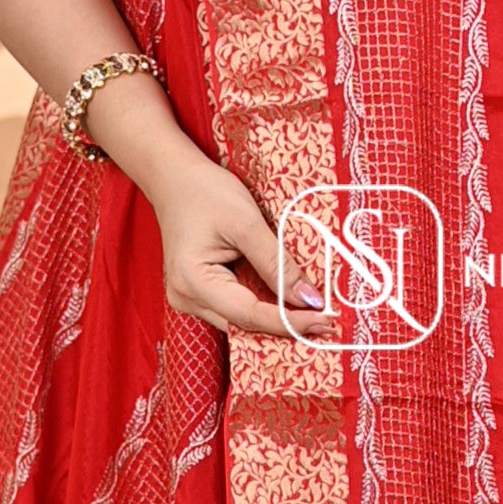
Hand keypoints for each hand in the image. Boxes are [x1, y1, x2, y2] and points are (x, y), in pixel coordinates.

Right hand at [147, 139, 321, 339]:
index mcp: (193, 281)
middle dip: (286, 325)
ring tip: (313, 315)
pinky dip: (262, 307)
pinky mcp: (198, 293)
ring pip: (241, 321)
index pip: (250, 314)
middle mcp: (186, 298)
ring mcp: (189, 298)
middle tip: (327, 323)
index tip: (326, 321)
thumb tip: (309, 299)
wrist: (174, 178)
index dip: (290, 321)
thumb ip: (277, 263)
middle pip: (244, 325)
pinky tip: (287, 304)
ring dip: (276, 319)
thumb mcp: (246, 223)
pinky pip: (235, 309)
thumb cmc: (205, 192)